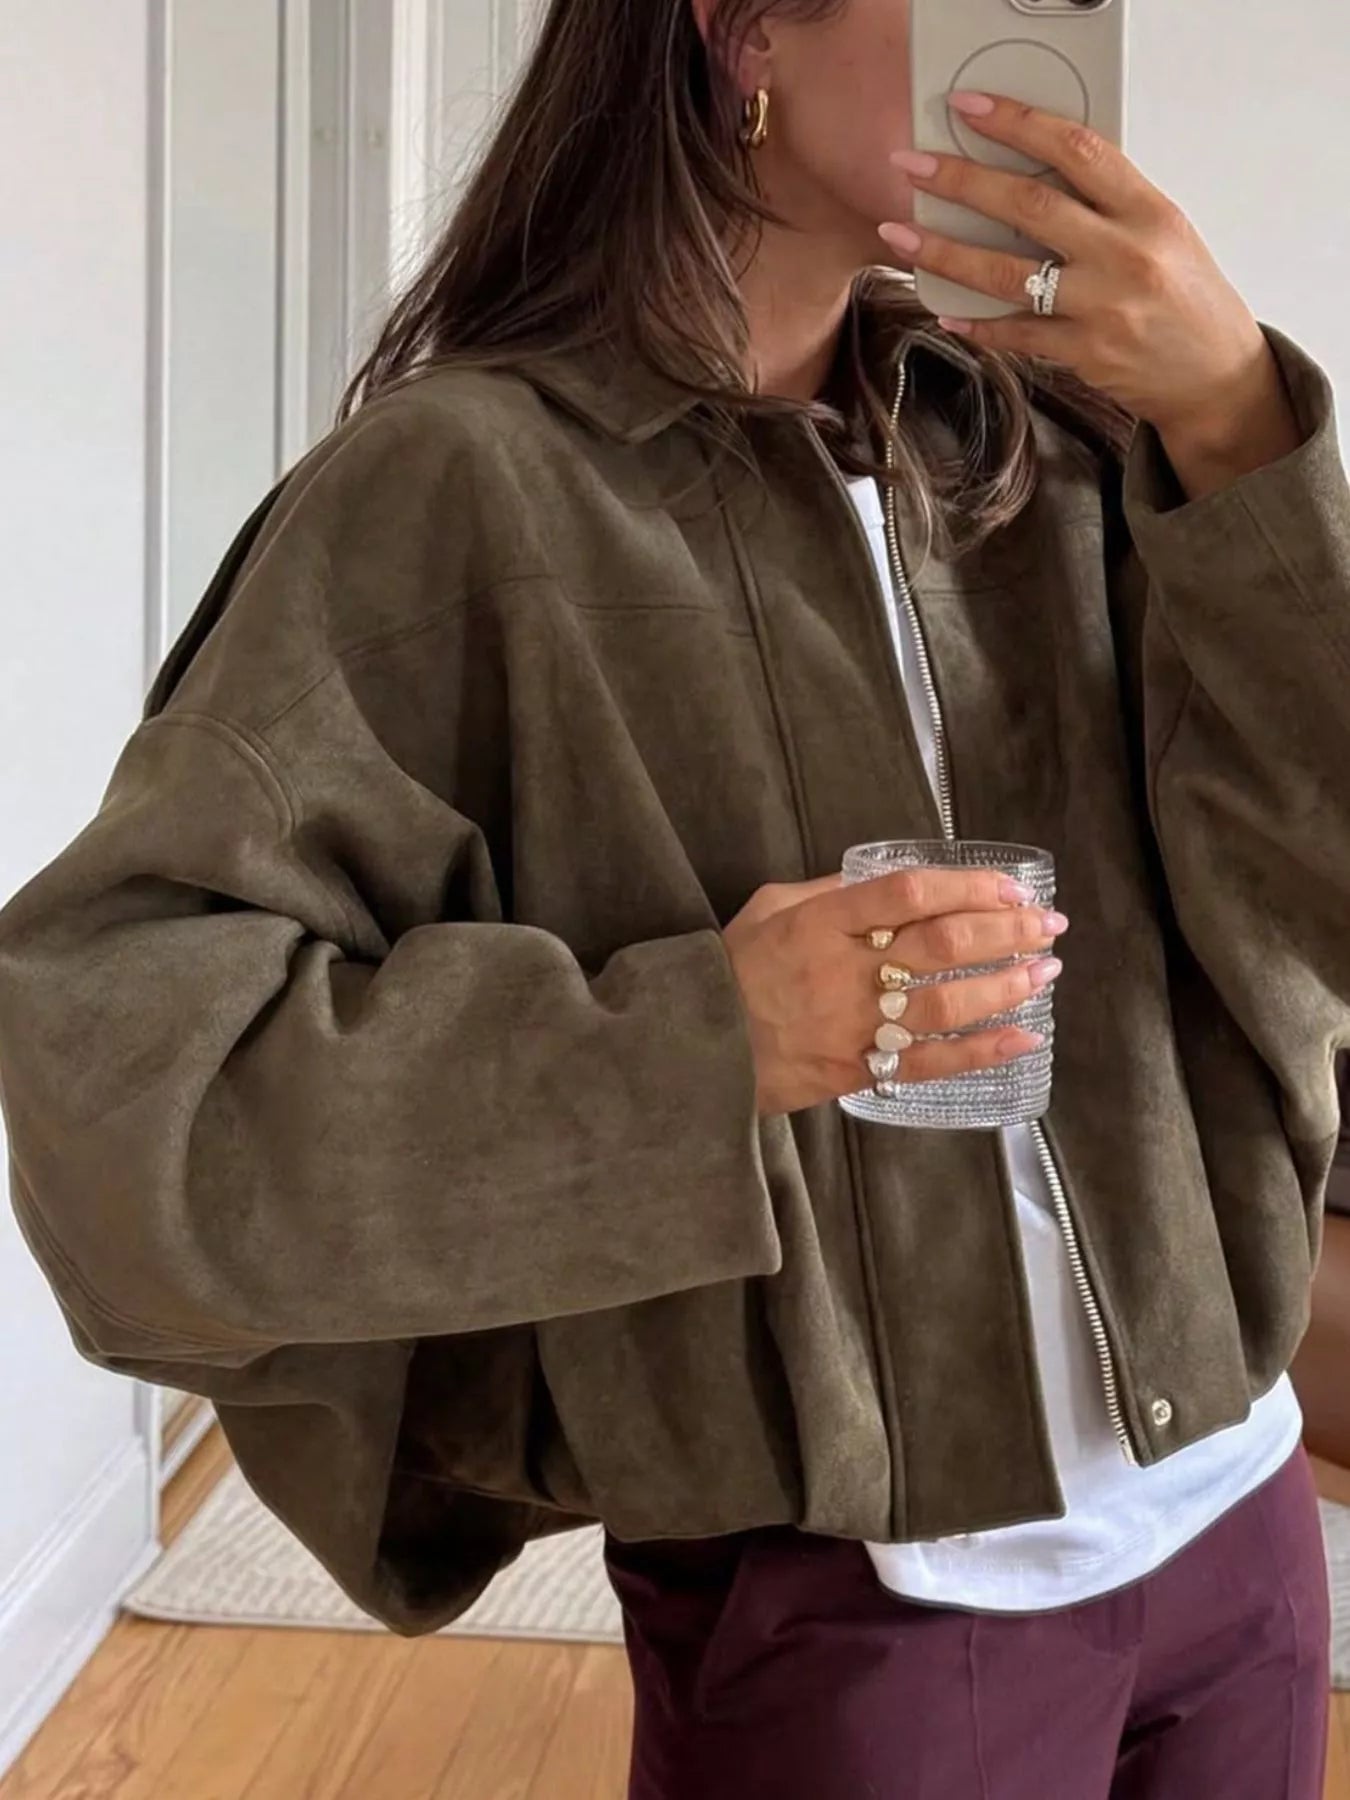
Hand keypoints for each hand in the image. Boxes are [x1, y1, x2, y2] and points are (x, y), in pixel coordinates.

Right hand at [722, 866, 1066, 1116]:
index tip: (1010, 887)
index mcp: (821, 923)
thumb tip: (890, 883)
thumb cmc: (729, 971)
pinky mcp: (856, 1071)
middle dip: (1006, 931)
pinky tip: (1022, 1038)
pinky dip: (981, 1051)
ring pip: (946, 1004)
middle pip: (943, 945)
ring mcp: (852, 1026)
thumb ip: (829, 893)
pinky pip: (929, 1063)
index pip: (910, 893)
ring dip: (1005, 986)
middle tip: (1048, 925)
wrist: (690, 1048)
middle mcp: (843, 972)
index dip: (968, 887)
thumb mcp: (768, 909)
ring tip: (1043, 972)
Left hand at [878, 91, 1300, 472]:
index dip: (1018, 124)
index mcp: (1148, 211)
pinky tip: (945, 312)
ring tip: (898, 233)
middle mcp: (1125, 255)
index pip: (1076, 149)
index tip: (970, 109)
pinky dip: (978, 324)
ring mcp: (1102, 307)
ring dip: (943, 252)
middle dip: (960, 180)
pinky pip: (1016, 334)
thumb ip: (1108, 205)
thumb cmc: (1188, 299)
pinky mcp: (1084, 354)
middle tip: (912, 165)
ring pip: (1006, 272)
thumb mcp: (1165, 233)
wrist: (1216, 375)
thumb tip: (1034, 175)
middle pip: (1028, 205)